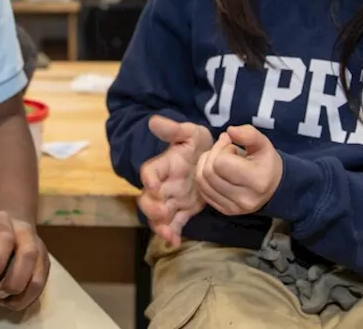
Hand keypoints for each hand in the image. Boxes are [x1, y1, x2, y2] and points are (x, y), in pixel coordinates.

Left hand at [0, 200, 48, 310]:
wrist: (7, 229)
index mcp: (3, 222)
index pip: (5, 239)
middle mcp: (24, 232)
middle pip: (29, 254)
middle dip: (12, 279)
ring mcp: (38, 248)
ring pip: (40, 272)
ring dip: (22, 290)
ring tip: (2, 301)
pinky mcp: (44, 264)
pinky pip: (42, 284)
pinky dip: (28, 297)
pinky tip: (10, 304)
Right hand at [138, 116, 213, 246]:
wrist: (213, 157)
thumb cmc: (198, 143)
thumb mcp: (190, 133)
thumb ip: (174, 130)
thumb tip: (153, 121)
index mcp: (164, 165)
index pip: (150, 172)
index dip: (149, 179)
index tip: (154, 185)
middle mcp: (164, 184)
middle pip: (148, 199)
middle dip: (152, 208)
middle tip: (162, 213)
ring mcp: (173, 198)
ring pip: (159, 215)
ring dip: (160, 225)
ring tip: (168, 234)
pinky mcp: (184, 209)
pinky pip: (175, 223)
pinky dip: (173, 233)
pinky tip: (176, 242)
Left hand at [195, 125, 282, 215]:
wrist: (273, 187)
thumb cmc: (266, 162)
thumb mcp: (263, 143)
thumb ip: (248, 134)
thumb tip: (229, 131)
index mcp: (257, 181)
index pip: (221, 163)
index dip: (223, 149)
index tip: (233, 147)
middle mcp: (245, 199)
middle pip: (208, 172)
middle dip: (212, 155)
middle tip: (223, 150)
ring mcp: (234, 208)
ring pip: (202, 182)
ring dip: (205, 165)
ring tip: (219, 159)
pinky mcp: (225, 211)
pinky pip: (202, 191)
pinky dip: (204, 177)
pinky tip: (215, 171)